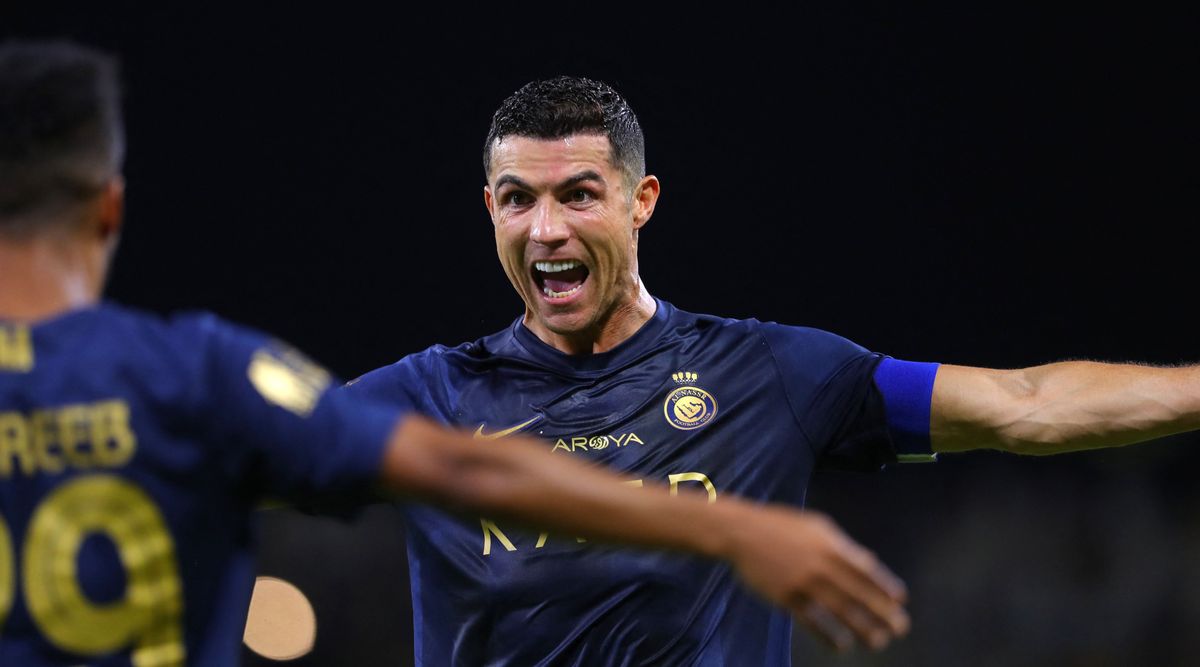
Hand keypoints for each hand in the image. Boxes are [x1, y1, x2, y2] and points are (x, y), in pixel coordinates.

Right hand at [722, 504, 909, 652]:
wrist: (742, 532)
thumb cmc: (782, 526)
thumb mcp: (817, 526)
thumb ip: (843, 545)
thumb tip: (869, 562)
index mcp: (830, 544)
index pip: (866, 568)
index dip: (885, 585)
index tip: (901, 600)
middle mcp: (820, 564)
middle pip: (858, 593)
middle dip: (882, 612)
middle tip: (900, 628)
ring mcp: (802, 583)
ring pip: (839, 610)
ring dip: (861, 628)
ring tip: (877, 642)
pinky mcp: (786, 598)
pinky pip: (812, 621)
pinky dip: (828, 635)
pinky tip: (841, 645)